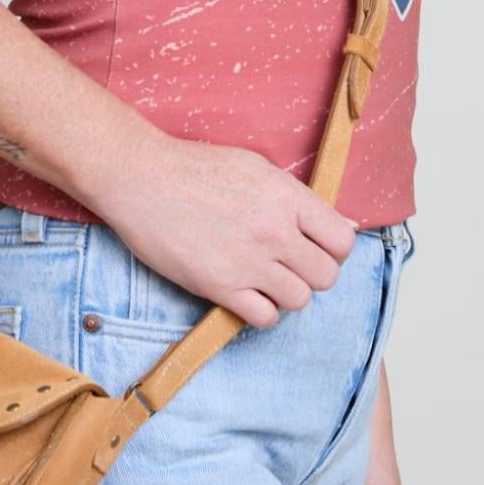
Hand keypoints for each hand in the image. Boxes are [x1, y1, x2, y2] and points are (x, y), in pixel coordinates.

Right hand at [93, 131, 359, 329]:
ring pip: (300, 300)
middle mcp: (275, 230)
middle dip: (311, 273)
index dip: (333, 248)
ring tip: (264, 279)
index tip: (314, 247)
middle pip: (327, 276)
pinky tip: (244, 294)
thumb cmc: (194, 167)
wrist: (141, 178)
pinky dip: (259, 311)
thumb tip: (341, 223)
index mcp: (286, 196)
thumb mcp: (256, 167)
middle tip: (288, 265)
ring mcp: (249, 261)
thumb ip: (296, 198)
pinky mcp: (220, 286)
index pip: (342, 240)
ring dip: (286, 293)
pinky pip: (265, 317)